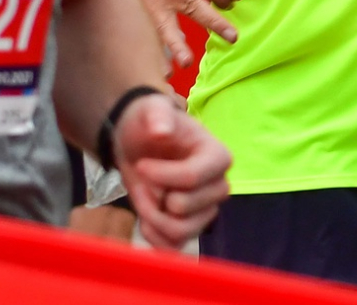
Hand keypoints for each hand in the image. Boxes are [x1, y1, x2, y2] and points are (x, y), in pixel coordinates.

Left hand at [112, 93, 232, 248]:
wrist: (139, 143)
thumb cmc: (150, 124)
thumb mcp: (151, 110)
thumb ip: (158, 115)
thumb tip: (161, 130)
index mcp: (217, 156)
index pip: (194, 178)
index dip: (163, 176)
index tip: (140, 165)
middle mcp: (217, 186)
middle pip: (187, 209)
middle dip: (156, 198)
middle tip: (141, 180)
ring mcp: (205, 210)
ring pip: (182, 232)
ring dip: (153, 219)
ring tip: (142, 199)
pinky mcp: (190, 227)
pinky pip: (175, 247)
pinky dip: (155, 239)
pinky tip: (144, 220)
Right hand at [121, 0, 239, 70]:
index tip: (232, 1)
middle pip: (193, 5)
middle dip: (214, 22)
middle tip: (233, 37)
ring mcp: (151, 4)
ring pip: (164, 26)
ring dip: (176, 45)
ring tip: (187, 62)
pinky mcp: (141, 19)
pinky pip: (149, 39)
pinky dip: (156, 56)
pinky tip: (165, 71)